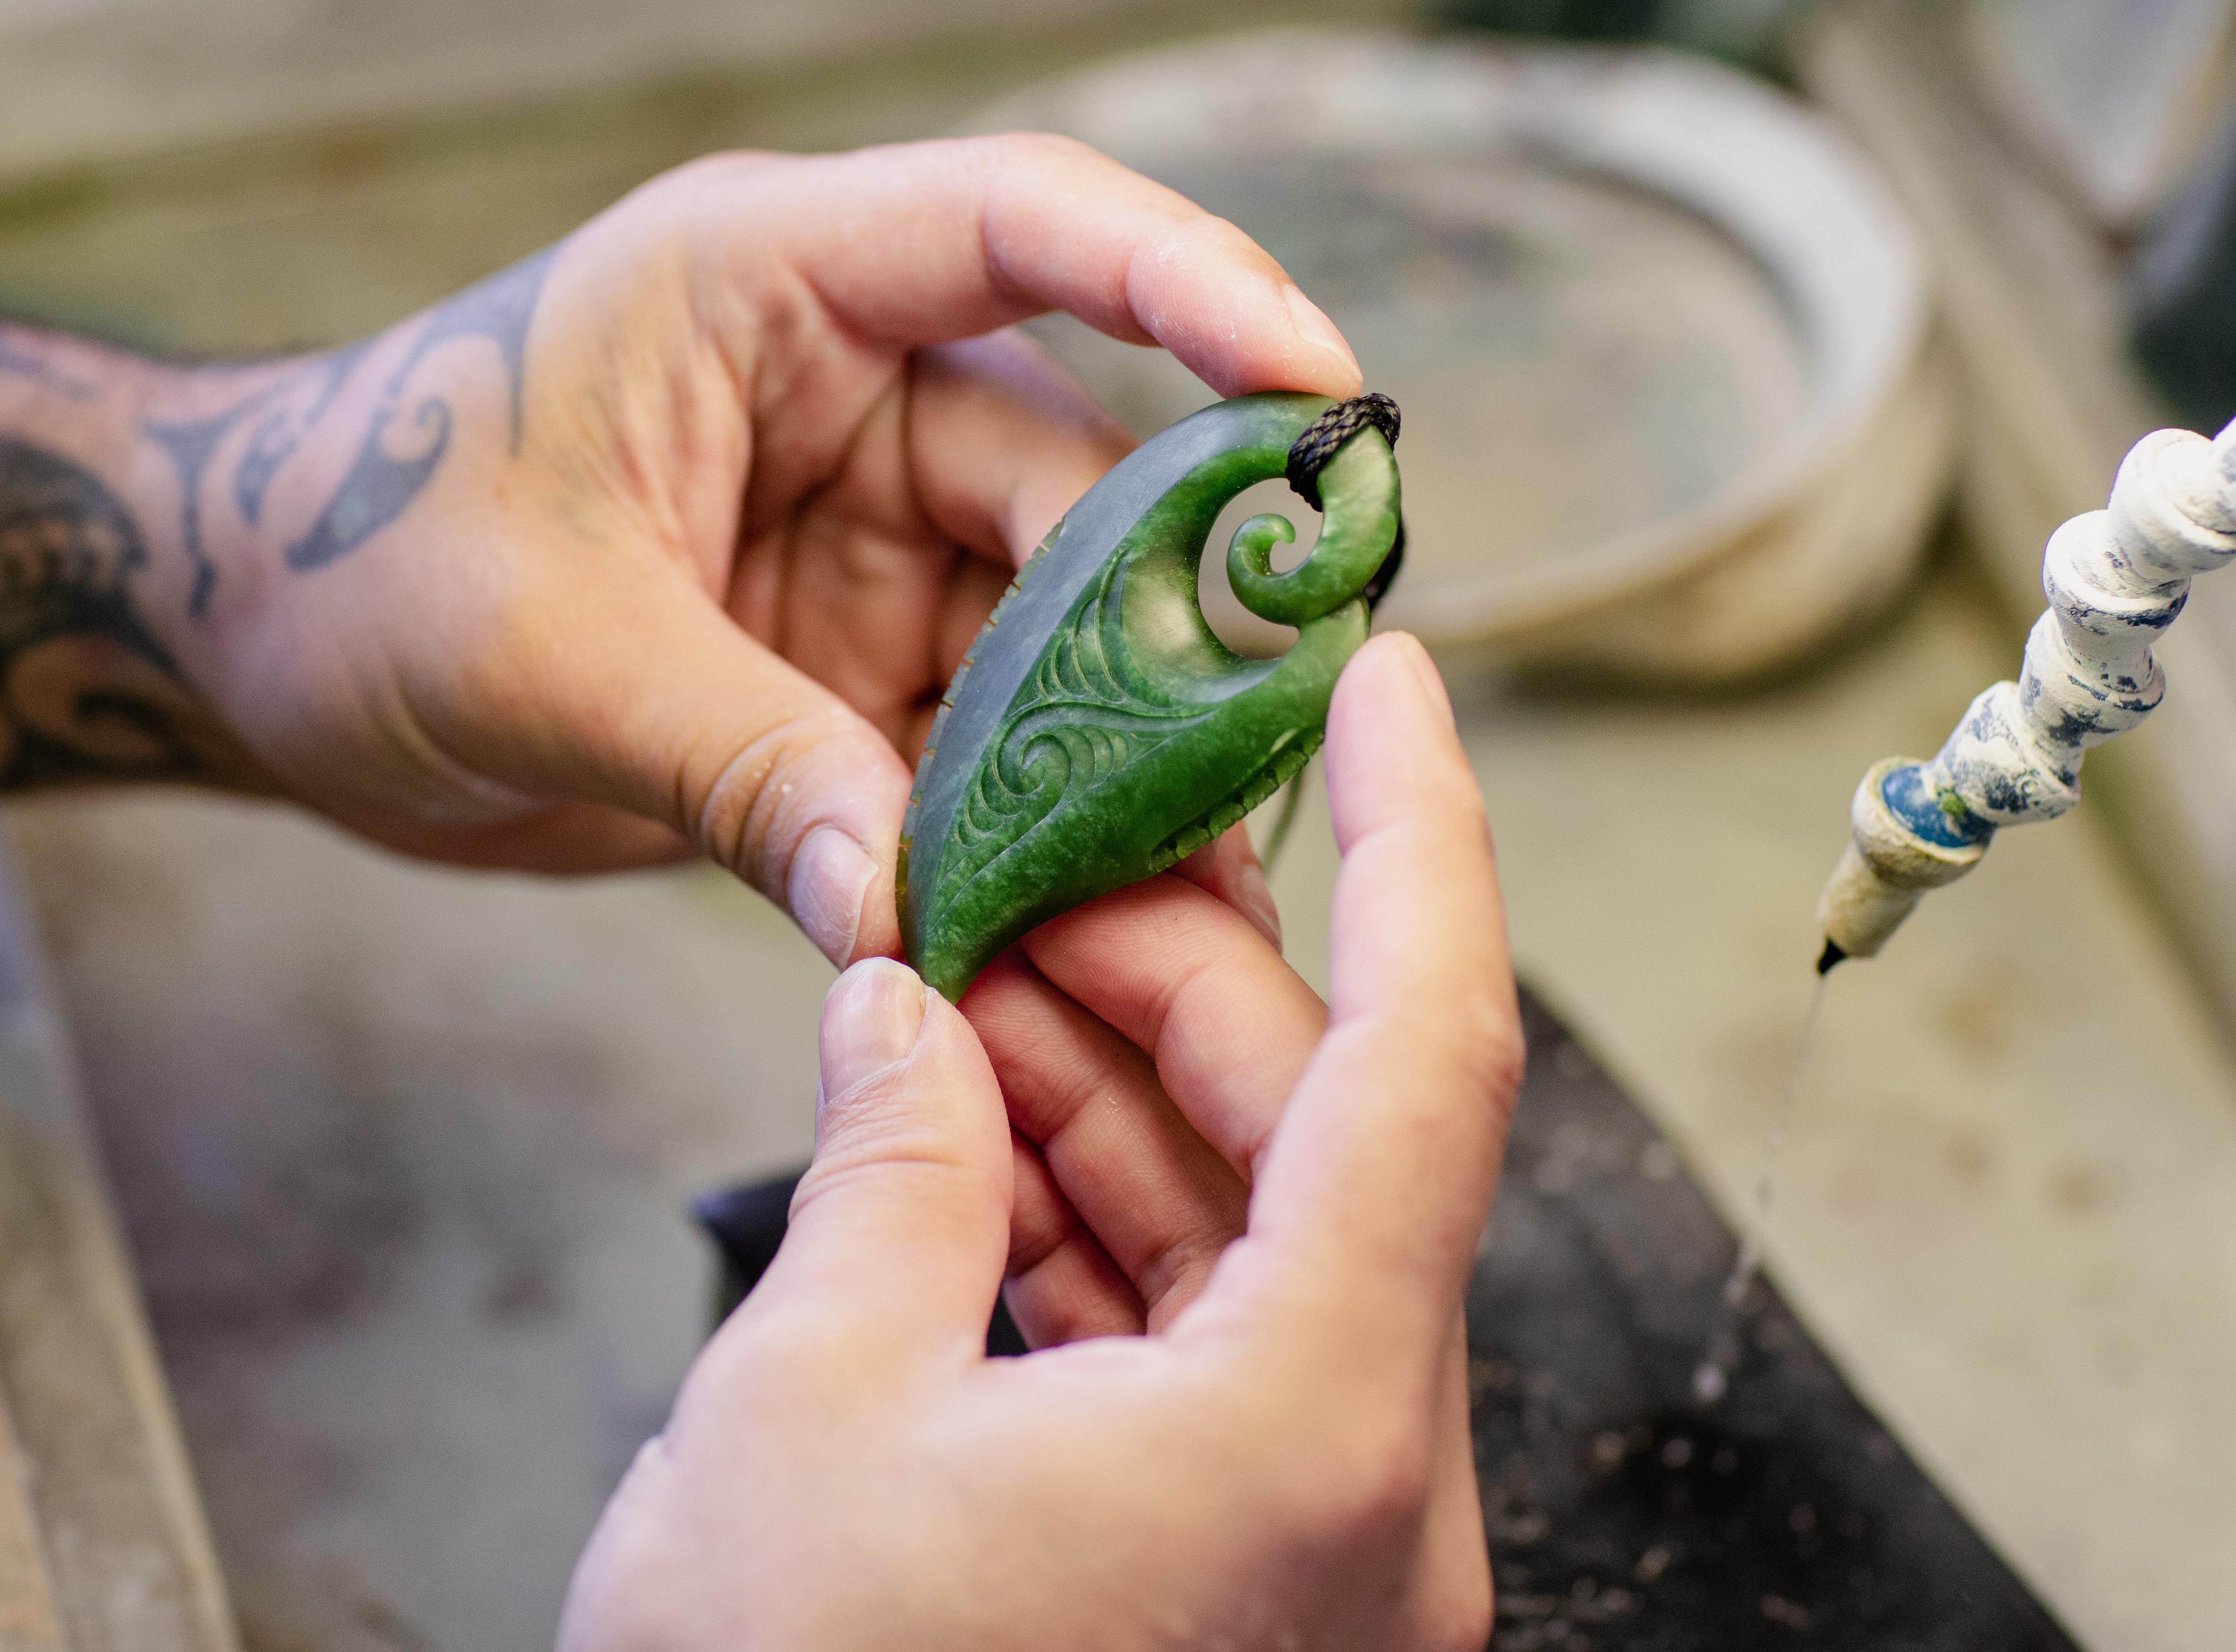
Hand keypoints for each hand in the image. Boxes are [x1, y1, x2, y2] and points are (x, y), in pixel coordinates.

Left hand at [164, 135, 1361, 963]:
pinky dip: (1021, 828)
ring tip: (1183, 884)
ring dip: (1109, 755)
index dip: (1192, 279)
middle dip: (1168, 621)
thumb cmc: (346, 559)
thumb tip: (913, 912)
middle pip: (1075, 479)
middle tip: (1255, 760)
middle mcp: (848, 390)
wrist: (240, 640)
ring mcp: (860, 533)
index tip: (1323, 382)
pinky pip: (977, 737)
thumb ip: (742, 763)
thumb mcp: (540, 651)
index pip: (1024, 227)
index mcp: (771, 283)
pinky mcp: (847, 660)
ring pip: (1051, 631)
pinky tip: (1075, 920)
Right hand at [558, 634, 1523, 1650]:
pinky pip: (1213, 1353)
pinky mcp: (1247, 1593)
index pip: (1434, 1053)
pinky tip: (979, 1143)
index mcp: (1312, 1432)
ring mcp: (1319, 1557)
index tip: (1388, 675)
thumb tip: (899, 1009)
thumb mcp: (801, 1413)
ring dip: (1118, 1101)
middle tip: (1025, 858)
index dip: (1424, 833)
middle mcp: (1370, 1495)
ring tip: (963, 988)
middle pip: (1326, 1138)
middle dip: (1174, 974)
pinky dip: (1107, 1236)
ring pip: (1263, 1243)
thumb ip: (884, 1171)